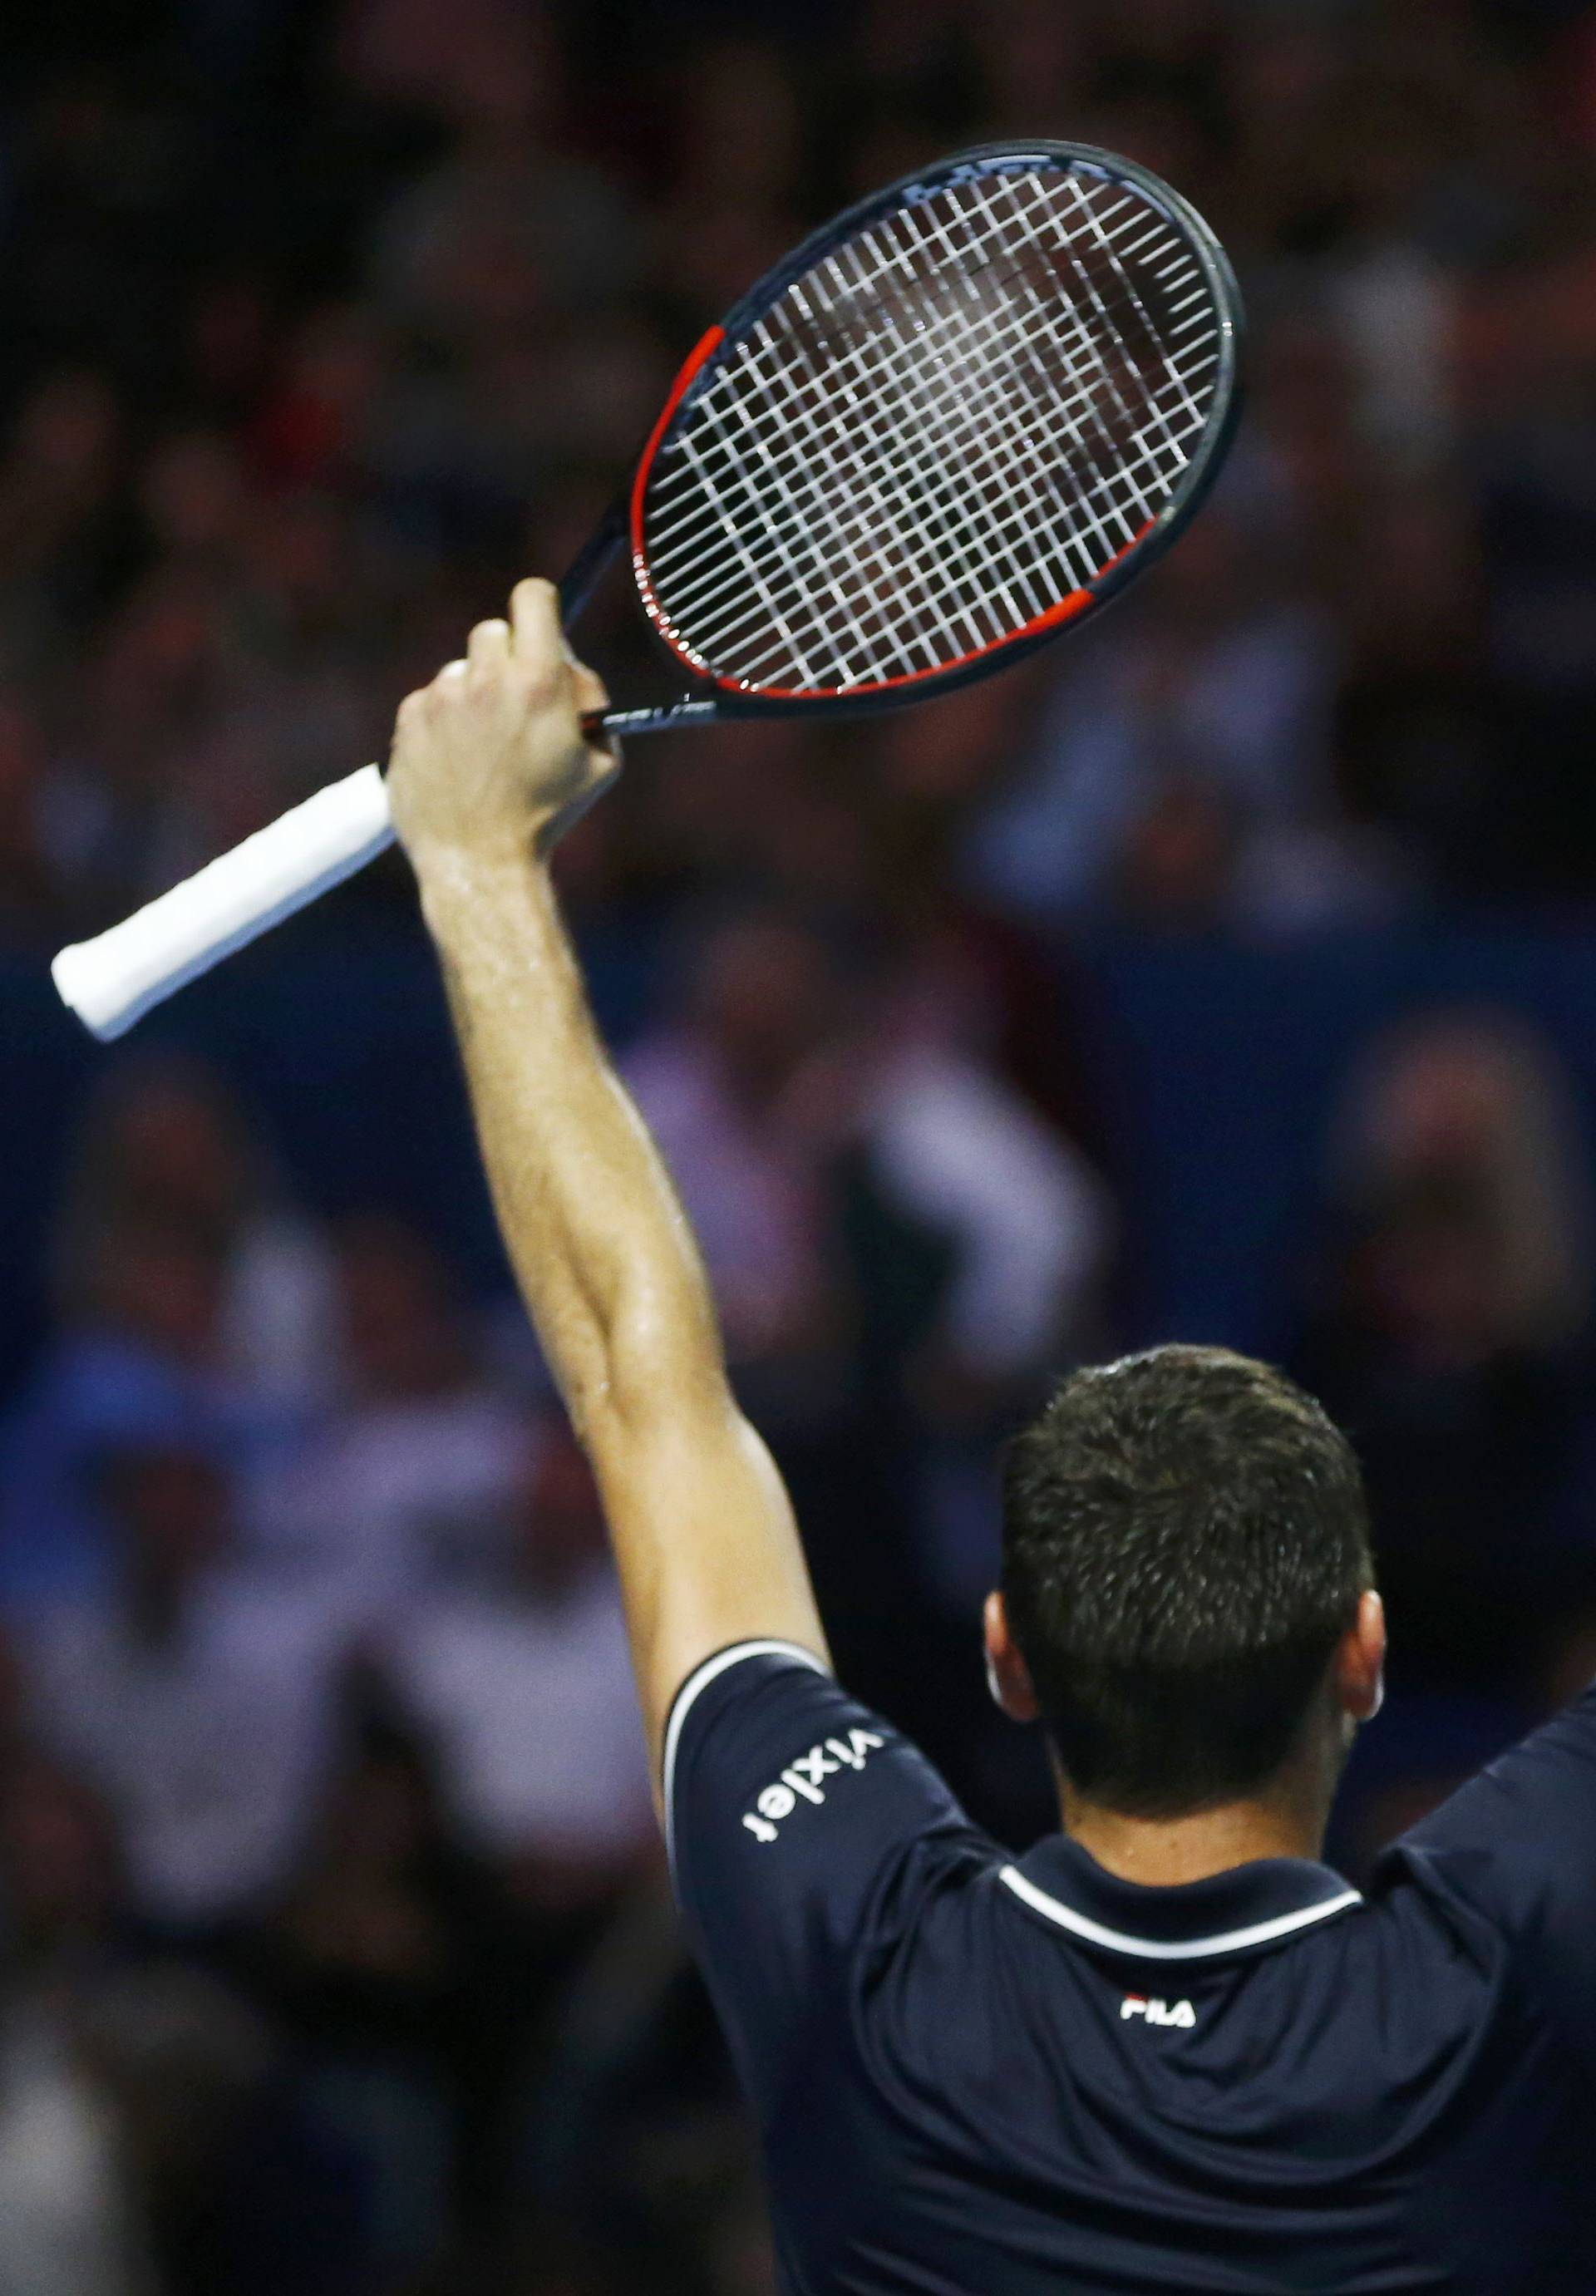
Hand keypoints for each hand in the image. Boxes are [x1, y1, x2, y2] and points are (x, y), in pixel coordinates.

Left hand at [387, 577, 617, 877]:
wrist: (480, 864)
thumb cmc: (547, 817)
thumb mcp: (600, 760)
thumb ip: (590, 697)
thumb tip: (565, 659)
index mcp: (539, 683)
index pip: (533, 597)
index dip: (540, 607)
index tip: (540, 625)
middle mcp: (486, 680)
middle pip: (493, 631)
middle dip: (506, 658)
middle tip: (515, 702)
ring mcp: (441, 699)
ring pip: (459, 671)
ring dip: (473, 696)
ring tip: (483, 750)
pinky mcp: (408, 721)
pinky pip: (429, 701)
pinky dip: (442, 723)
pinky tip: (456, 762)